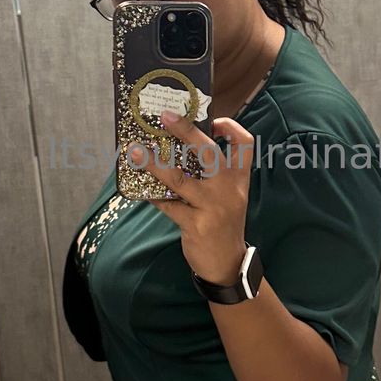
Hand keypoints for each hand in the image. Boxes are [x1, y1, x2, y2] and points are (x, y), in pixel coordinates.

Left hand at [127, 113, 254, 282]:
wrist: (228, 263)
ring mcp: (212, 206)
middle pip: (210, 152)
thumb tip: (182, 147)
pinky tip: (140, 189)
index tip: (213, 120)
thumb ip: (214, 175)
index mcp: (239, 179)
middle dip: (187, 131)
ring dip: (154, 163)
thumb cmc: (223, 222)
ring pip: (179, 179)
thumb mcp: (229, 196)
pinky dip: (152, 196)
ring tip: (135, 151)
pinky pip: (168, 205)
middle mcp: (229, 189)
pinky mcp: (196, 224)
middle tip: (166, 117)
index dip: (230, 127)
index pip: (245, 144)